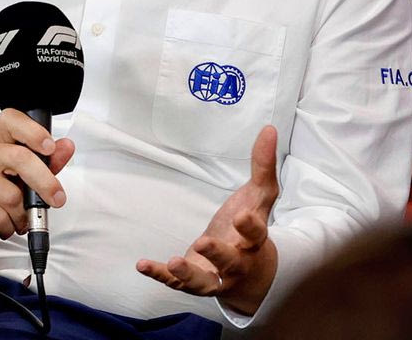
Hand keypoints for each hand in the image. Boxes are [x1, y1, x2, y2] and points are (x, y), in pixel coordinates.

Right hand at [0, 108, 74, 253]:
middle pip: (19, 157)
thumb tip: (66, 147)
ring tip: (16, 218)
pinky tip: (2, 224)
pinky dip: (6, 227)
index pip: (11, 121)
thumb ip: (45, 164)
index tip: (49, 147)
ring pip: (11, 195)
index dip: (33, 131)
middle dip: (44, 182)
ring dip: (21, 216)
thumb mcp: (21, 180)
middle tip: (55, 199)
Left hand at [135, 125, 279, 315]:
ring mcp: (215, 276)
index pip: (256, 234)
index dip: (250, 227)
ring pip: (204, 281)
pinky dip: (160, 275)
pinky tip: (142, 265)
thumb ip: (263, 166)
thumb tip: (269, 129)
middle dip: (219, 253)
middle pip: (231, 262)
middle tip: (204, 242)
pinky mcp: (193, 281)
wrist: (250, 277)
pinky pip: (176, 283)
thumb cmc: (251, 230)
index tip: (242, 216)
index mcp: (253, 242)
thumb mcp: (259, 198)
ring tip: (175, 262)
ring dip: (189, 274)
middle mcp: (237, 263)